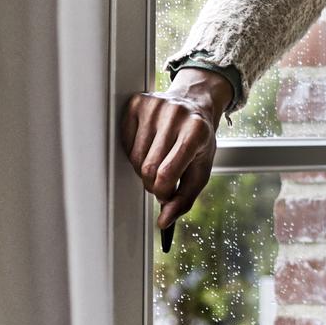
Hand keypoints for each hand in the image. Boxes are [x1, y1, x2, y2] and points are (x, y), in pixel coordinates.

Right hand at [120, 67, 230, 233]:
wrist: (194, 103)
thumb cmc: (198, 141)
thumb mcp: (201, 170)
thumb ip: (184, 199)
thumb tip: (164, 222)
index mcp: (196, 131)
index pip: (166, 173)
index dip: (162, 192)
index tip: (166, 193)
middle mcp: (175, 114)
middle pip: (148, 168)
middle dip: (152, 182)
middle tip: (162, 178)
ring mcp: (154, 106)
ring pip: (134, 157)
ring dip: (143, 168)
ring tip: (157, 160)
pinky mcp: (137, 103)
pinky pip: (124, 141)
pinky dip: (133, 151)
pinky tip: (148, 145)